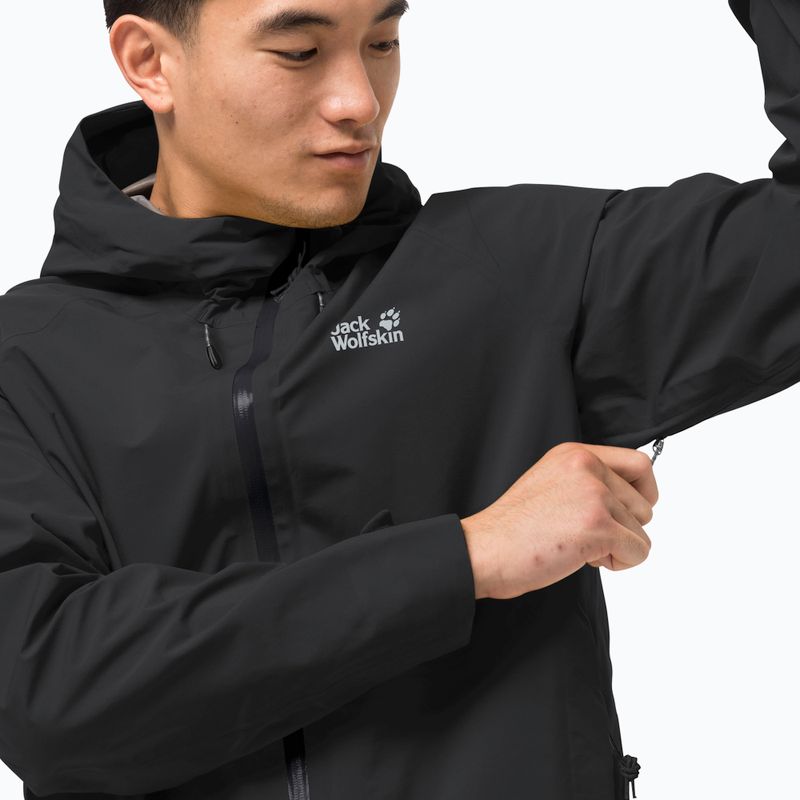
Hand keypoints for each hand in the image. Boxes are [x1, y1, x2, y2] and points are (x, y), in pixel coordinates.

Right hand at [460, 442, 657, 599]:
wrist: (485, 549)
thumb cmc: (511, 528)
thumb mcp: (551, 483)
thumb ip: (587, 481)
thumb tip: (629, 499)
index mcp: (574, 454)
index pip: (639, 463)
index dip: (643, 492)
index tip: (630, 510)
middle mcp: (587, 467)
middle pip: (645, 504)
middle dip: (623, 528)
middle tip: (584, 536)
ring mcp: (594, 495)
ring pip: (642, 531)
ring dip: (617, 548)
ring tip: (577, 546)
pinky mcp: (598, 526)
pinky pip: (638, 551)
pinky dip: (619, 564)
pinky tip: (584, 558)